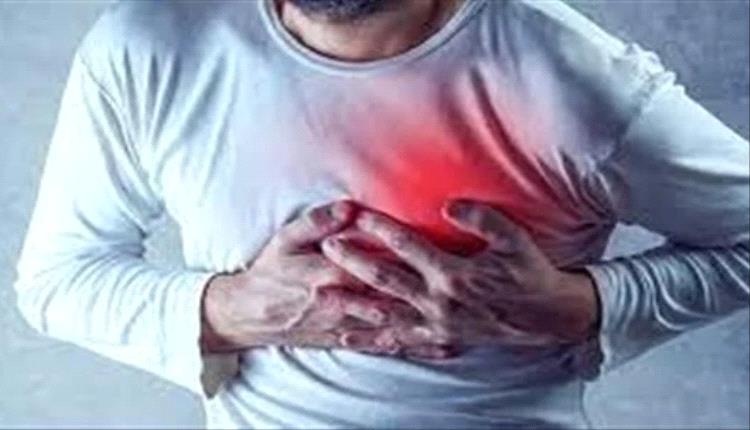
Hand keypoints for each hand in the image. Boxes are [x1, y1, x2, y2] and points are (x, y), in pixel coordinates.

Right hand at [200, 201, 453, 358]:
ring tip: (465, 319)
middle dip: (425, 291)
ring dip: (428, 322)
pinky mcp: (346, 340)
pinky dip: (413, 347)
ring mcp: (346, 325)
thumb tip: (348, 207)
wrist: (250, 314)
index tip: (436, 248)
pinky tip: (440, 348)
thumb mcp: (285, 239)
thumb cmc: (270, 271)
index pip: (372, 262)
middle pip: (390, 295)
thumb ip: (317, 222)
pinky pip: (384, 344)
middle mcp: (342, 302)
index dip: (402, 256)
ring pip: (393, 323)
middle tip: (463, 285)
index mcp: (328, 272)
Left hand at [320, 199, 598, 351]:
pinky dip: (371, 340)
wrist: (547, 316)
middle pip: (385, 280)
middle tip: (326, 248)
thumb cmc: (529, 272)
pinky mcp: (438, 339)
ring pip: (384, 313)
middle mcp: (439, 302)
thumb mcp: (513, 239)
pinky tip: (347, 337)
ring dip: (350, 304)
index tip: (356, 213)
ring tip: (320, 295)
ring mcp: (436, 324)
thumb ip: (481, 218)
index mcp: (454, 273)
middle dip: (353, 262)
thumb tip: (448, 205)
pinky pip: (398, 341)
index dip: (380, 228)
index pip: (408, 246)